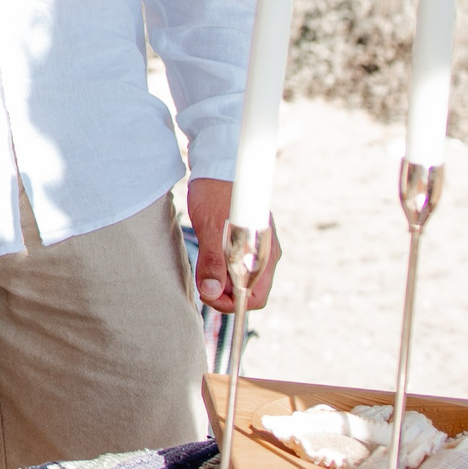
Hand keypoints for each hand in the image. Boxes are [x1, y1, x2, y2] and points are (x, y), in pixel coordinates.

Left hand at [187, 177, 279, 310]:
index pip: (255, 297)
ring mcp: (258, 247)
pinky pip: (238, 265)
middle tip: (201, 283)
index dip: (231, 303)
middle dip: (224, 293)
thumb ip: (214, 262)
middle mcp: (266, 254)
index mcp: (265, 255)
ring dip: (221, 280)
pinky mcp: (247, 240)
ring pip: (241, 278)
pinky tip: (207, 258)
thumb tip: (211, 292)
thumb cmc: (216, 194)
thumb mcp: (211, 229)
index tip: (207, 295)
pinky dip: (222, 268)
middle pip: (248, 290)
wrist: (218, 165)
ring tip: (202, 269)